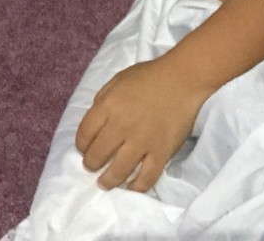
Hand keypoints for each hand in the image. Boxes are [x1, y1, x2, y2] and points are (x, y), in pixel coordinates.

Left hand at [75, 56, 209, 191]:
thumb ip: (102, 100)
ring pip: (118, 171)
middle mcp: (121, 126)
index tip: (83, 149)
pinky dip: (137, 187)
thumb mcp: (117, 80)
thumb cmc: (149, 77)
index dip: (80, 145)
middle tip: (92, 167)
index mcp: (108, 106)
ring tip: (104, 183)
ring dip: (107, 180)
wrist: (182, 79)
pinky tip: (130, 188)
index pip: (84, 134)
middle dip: (91, 163)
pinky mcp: (161, 152)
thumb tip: (95, 123)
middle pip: (98, 154)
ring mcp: (142, 142)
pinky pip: (147, 177)